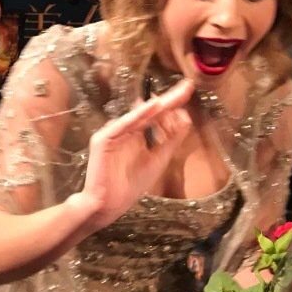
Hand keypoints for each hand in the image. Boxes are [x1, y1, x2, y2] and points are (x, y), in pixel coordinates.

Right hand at [75, 80, 194, 229]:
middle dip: (169, 100)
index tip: (188, 92)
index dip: (173, 106)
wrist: (108, 205)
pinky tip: (153, 107)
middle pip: (150, 112)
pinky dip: (137, 116)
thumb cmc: (130, 186)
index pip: (157, 117)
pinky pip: (123, 125)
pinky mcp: (103, 139)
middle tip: (186, 86)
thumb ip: (171, 140)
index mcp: (138, 136)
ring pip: (138, 116)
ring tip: (176, 95)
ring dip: (157, 105)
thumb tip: (185, 117)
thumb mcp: (158, 160)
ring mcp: (114, 133)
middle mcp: (126, 131)